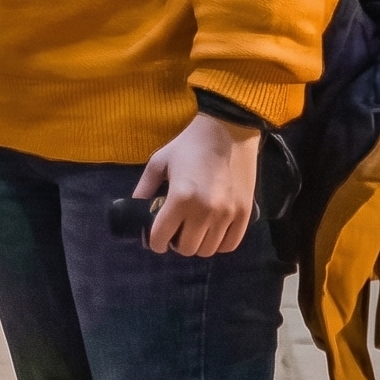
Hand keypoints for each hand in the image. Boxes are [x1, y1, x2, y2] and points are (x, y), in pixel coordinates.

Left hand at [134, 113, 259, 256]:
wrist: (228, 129)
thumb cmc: (190, 144)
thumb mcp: (159, 162)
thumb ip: (144, 188)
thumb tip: (134, 210)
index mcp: (180, 198)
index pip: (161, 239)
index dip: (155, 241)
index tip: (157, 237)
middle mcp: (204, 211)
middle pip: (186, 249)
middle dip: (177, 242)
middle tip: (177, 230)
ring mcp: (227, 214)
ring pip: (207, 250)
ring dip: (198, 243)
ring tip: (196, 230)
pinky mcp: (244, 213)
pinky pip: (230, 244)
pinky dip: (219, 243)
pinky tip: (214, 231)